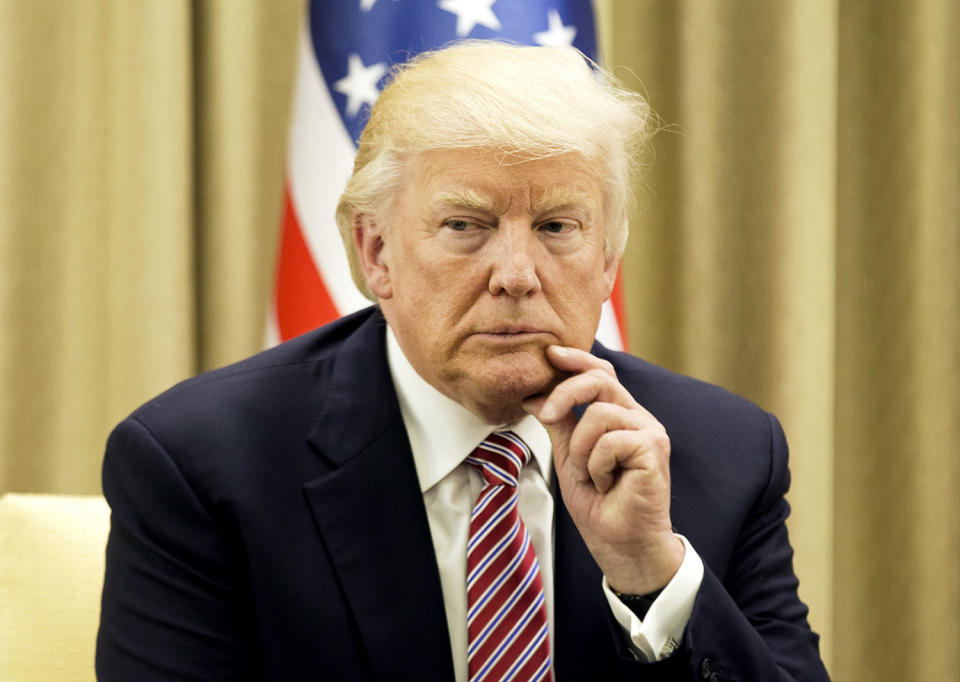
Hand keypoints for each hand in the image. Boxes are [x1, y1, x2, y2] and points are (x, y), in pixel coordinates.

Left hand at [522, 345, 683, 594]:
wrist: (621, 544)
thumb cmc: (599, 505)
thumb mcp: (569, 456)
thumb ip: (560, 424)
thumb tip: (535, 396)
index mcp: (621, 416)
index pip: (601, 374)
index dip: (576, 360)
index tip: (548, 354)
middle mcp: (639, 418)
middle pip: (601, 379)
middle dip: (565, 392)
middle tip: (544, 414)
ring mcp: (649, 432)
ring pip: (600, 413)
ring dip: (581, 449)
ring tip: (591, 476)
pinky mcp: (654, 449)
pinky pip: (609, 441)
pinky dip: (596, 465)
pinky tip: (606, 485)